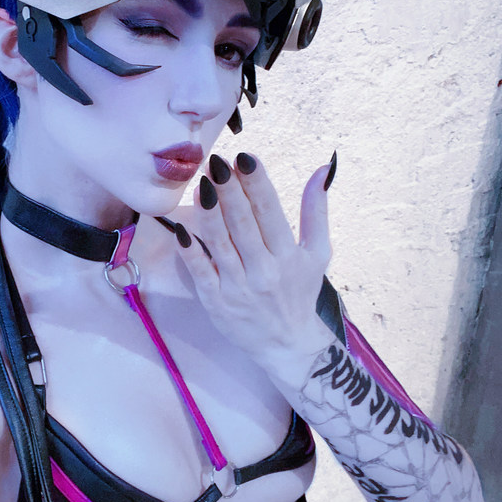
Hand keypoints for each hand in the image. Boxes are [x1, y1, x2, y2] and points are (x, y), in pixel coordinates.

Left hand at [176, 152, 334, 388]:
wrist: (286, 345)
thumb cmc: (299, 292)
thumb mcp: (317, 253)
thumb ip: (316, 210)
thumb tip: (320, 170)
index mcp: (288, 255)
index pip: (270, 212)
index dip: (257, 183)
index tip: (244, 157)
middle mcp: (264, 271)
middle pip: (243, 224)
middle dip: (229, 190)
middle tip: (216, 162)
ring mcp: (238, 287)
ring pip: (220, 243)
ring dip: (208, 212)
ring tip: (201, 184)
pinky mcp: (216, 302)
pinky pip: (200, 271)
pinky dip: (190, 250)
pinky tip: (181, 227)